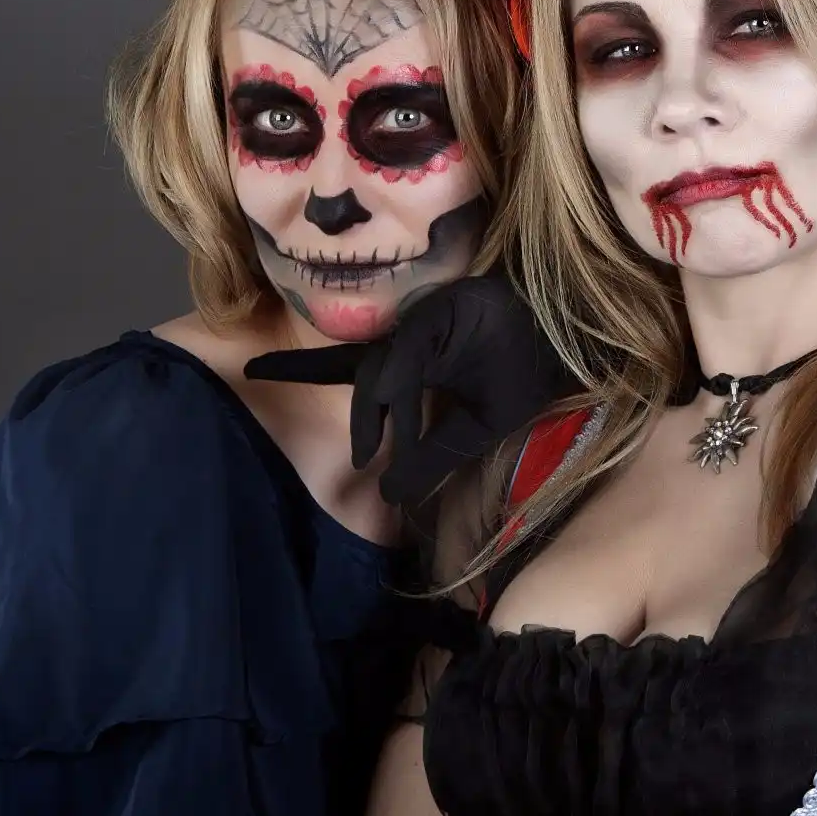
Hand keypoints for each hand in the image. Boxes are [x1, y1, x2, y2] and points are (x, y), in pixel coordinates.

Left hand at [244, 274, 573, 506]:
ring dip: (372, 415)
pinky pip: (406, 361)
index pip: (344, 367)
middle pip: (348, 363)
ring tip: (368, 455)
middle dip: (301, 369)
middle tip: (255, 376)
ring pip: (376, 371)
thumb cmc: (524, 374)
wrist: (567, 342)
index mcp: (411, 364)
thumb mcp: (477, 429)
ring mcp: (420, 328)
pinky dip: (399, 394)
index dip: (299, 368)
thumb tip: (389, 497)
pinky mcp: (437, 318)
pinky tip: (396, 422)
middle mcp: (406, 344)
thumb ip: (434, 455)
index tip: (249, 368)